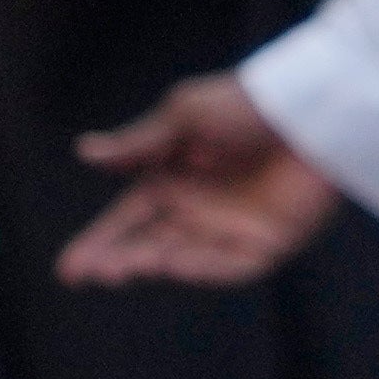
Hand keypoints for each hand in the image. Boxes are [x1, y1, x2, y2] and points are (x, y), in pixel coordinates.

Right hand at [58, 70, 344, 288]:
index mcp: (171, 179)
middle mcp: (196, 210)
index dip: (98, 243)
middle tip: (86, 274)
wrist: (309, 108)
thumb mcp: (184, 116)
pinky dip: (201, 268)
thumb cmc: (245, 103)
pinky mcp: (267, 243)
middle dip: (116, 261)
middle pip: (147, 245)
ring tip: (120, 268)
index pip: (126, 220)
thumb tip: (83, 152)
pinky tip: (169, 262)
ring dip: (149, 264)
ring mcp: (231, 229)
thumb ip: (138, 143)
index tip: (68, 269)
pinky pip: (230, 265)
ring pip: (181, 257)